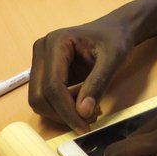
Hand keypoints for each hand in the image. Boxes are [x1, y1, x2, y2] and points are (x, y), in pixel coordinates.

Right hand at [28, 17, 134, 131]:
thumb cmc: (116, 39)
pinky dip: (62, 109)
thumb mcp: (113, 59)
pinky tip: (83, 105)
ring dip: (61, 113)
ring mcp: (41, 62)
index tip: (85, 126)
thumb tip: (83, 112)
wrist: (116, 30)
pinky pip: (47, 99)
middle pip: (40, 95)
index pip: (52, 85)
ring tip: (89, 111)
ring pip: (40, 100)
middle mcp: (42, 50)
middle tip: (89, 120)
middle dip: (62, 114)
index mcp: (56, 42)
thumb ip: (97, 84)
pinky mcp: (46, 72)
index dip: (66, 110)